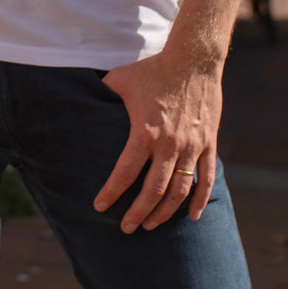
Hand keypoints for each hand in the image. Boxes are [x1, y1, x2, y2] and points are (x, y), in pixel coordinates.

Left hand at [92, 49, 219, 232]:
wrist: (193, 60)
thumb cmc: (152, 69)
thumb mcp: (120, 79)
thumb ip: (101, 93)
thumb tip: (79, 97)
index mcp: (144, 131)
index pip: (125, 171)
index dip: (112, 192)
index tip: (100, 207)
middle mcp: (169, 143)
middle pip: (153, 190)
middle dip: (138, 212)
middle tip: (126, 228)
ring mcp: (191, 145)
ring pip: (179, 190)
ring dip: (165, 212)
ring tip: (151, 224)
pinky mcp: (208, 144)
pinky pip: (206, 179)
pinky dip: (198, 201)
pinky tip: (191, 217)